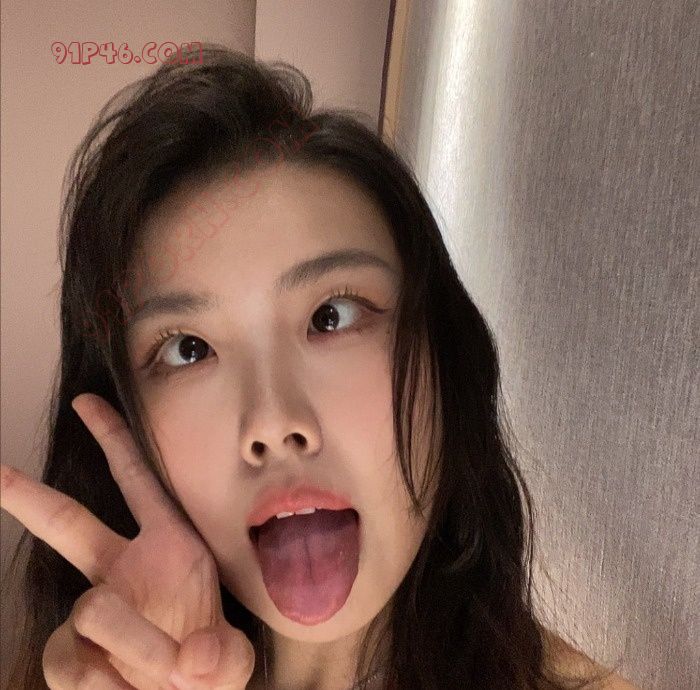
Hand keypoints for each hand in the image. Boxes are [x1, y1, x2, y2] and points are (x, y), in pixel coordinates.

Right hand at [0, 392, 255, 688]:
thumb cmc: (210, 670)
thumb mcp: (231, 659)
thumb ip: (223, 656)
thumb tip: (192, 661)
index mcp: (169, 546)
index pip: (139, 480)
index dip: (115, 440)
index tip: (90, 402)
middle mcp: (123, 569)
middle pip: (68, 521)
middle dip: (29, 495)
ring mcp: (93, 610)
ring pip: (91, 609)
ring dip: (134, 645)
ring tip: (165, 674)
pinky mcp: (72, 654)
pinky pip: (71, 660)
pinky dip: (103, 683)